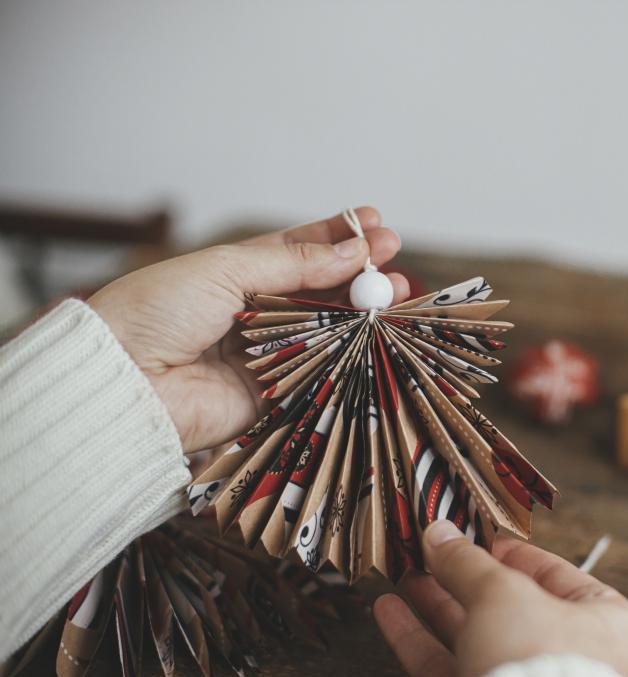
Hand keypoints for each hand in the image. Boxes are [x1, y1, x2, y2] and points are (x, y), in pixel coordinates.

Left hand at [88, 207, 407, 451]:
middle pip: (322, 291)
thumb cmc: (158, 310)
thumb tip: (354, 250)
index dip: (339, 238)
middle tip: (395, 257)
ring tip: (398, 291)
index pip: (300, 251)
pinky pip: (321, 373)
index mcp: (239, 274)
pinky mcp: (275, 395)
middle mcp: (257, 312)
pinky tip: (379, 336)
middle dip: (360, 274)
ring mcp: (268, 353)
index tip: (375, 224)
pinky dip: (352, 356)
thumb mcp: (227, 268)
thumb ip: (295, 264)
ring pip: (329, 330)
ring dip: (364, 312)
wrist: (122, 380)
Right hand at [373, 521, 627, 676]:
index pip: (557, 575)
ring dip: (435, 604)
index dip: (513, 552)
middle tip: (429, 550)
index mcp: (605, 624)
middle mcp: (571, 659)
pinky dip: (418, 640)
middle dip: (462, 577)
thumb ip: (467, 562)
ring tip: (401, 572)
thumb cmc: (538, 663)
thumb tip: (438, 532)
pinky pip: (450, 668)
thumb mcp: (502, 593)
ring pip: (475, 638)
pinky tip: (387, 610)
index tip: (476, 534)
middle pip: (508, 607)